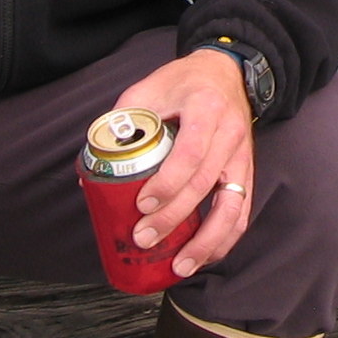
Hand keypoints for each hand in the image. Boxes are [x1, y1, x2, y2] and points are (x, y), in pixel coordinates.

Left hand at [115, 49, 255, 277]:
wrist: (225, 72)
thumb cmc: (182, 83)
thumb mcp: (147, 90)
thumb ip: (121, 124)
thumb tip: (91, 171)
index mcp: (205, 108)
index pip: (190, 153)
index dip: (167, 183)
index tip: (142, 204)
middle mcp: (229, 133)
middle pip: (205, 183)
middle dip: (174, 218)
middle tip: (144, 238)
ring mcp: (242, 154)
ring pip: (233, 205)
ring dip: (207, 241)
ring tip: (180, 265)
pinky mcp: (246, 170)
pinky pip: (242, 210)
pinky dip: (225, 239)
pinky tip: (205, 257)